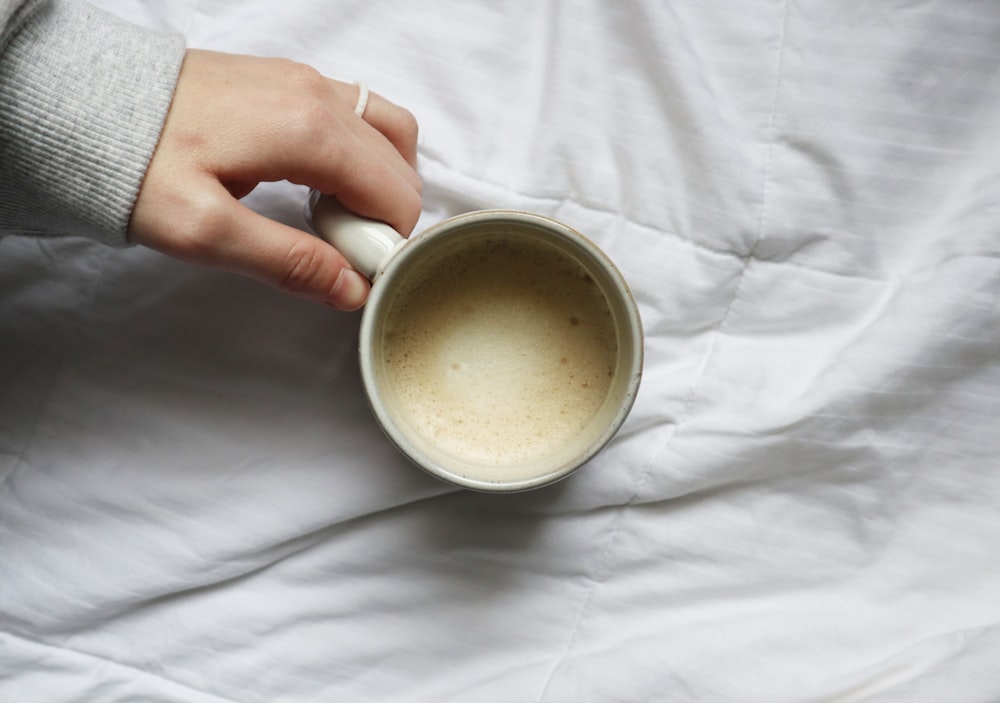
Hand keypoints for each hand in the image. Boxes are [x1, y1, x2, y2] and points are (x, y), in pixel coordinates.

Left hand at [129, 49, 421, 309]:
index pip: (395, 195)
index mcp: (310, 132)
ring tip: (336, 217)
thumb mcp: (206, 231)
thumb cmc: (138, 165)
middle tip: (337, 252)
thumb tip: (352, 288)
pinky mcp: (290, 79)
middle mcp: (320, 96)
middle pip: (398, 167)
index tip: (349, 271)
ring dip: (382, 181)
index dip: (383, 244)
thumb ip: (288, 261)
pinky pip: (361, 113)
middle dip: (384, 217)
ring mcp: (307, 80)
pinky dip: (365, 153)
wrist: (88, 105)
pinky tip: (323, 183)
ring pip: (390, 132)